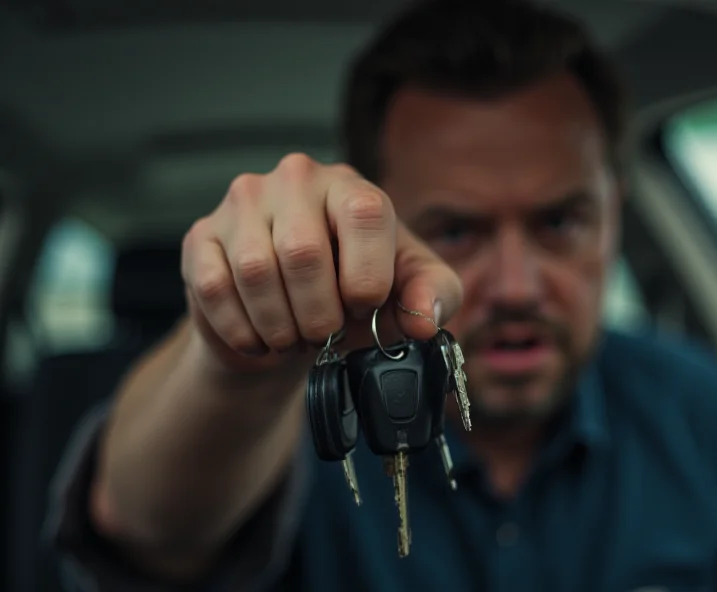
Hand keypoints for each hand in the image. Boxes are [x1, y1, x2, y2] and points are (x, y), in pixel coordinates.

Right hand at [181, 153, 462, 374]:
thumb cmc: (351, 296)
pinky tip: (260, 338)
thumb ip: (433, 296)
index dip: (366, 278)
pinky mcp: (201, 236)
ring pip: (255, 273)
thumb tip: (424, 320)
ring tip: (294, 336)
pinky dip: (242, 330)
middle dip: (319, 316)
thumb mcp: (406, 293)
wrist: (290, 316)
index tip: (362, 309)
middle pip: (303, 253)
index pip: (365, 215)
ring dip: (280, 326)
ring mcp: (242, 204)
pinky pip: (214, 288)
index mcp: (350, 186)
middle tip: (323, 333)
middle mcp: (294, 180)